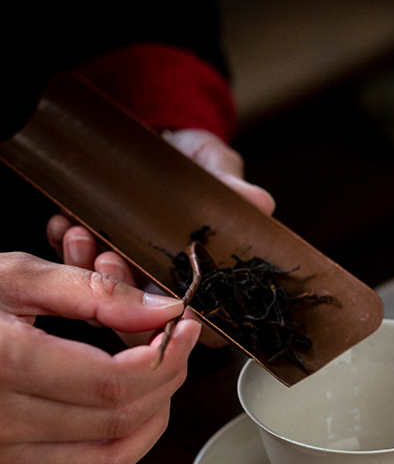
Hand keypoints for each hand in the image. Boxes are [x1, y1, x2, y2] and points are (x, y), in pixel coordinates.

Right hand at [0, 251, 200, 463]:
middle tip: (168, 347)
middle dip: (162, 381)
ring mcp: (0, 456)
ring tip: (151, 385)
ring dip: (147, 426)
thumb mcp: (9, 277)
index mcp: (4, 364)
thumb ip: (90, 292)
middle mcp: (1, 420)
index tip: (180, 329)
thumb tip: (160, 309)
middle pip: (118, 420)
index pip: (113, 381)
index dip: (163, 357)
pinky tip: (117, 433)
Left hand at [47, 129, 274, 346]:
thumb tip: (259, 202)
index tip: (163, 297)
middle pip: (142, 325)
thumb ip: (231, 188)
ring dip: (87, 273)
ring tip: (80, 236)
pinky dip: (65, 251)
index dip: (179, 319)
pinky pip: (72, 274)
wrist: (157, 139)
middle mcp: (165, 290)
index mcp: (206, 282)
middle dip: (121, 296)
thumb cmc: (192, 163)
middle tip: (108, 261)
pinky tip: (64, 225)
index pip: (199, 325)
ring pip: (103, 304)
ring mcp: (128, 280)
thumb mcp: (214, 168)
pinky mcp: (93, 263)